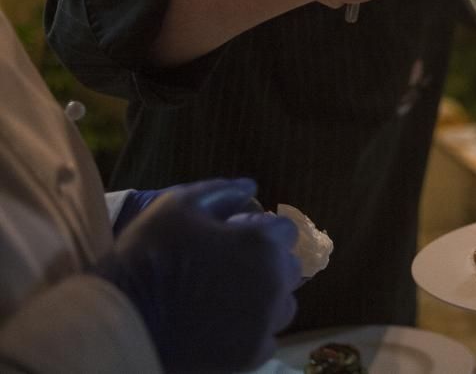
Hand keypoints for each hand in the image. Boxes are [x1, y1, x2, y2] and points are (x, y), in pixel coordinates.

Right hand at [95, 178, 301, 372]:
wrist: (117, 321)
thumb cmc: (146, 255)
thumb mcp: (177, 207)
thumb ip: (221, 191)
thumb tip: (251, 186)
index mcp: (261, 244)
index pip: (287, 231)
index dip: (263, 232)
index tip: (238, 240)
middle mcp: (273, 283)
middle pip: (291, 268)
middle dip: (269, 264)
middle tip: (230, 270)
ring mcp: (264, 322)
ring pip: (284, 305)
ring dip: (267, 299)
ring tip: (227, 299)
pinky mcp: (251, 355)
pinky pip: (268, 339)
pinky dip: (252, 332)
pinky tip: (222, 326)